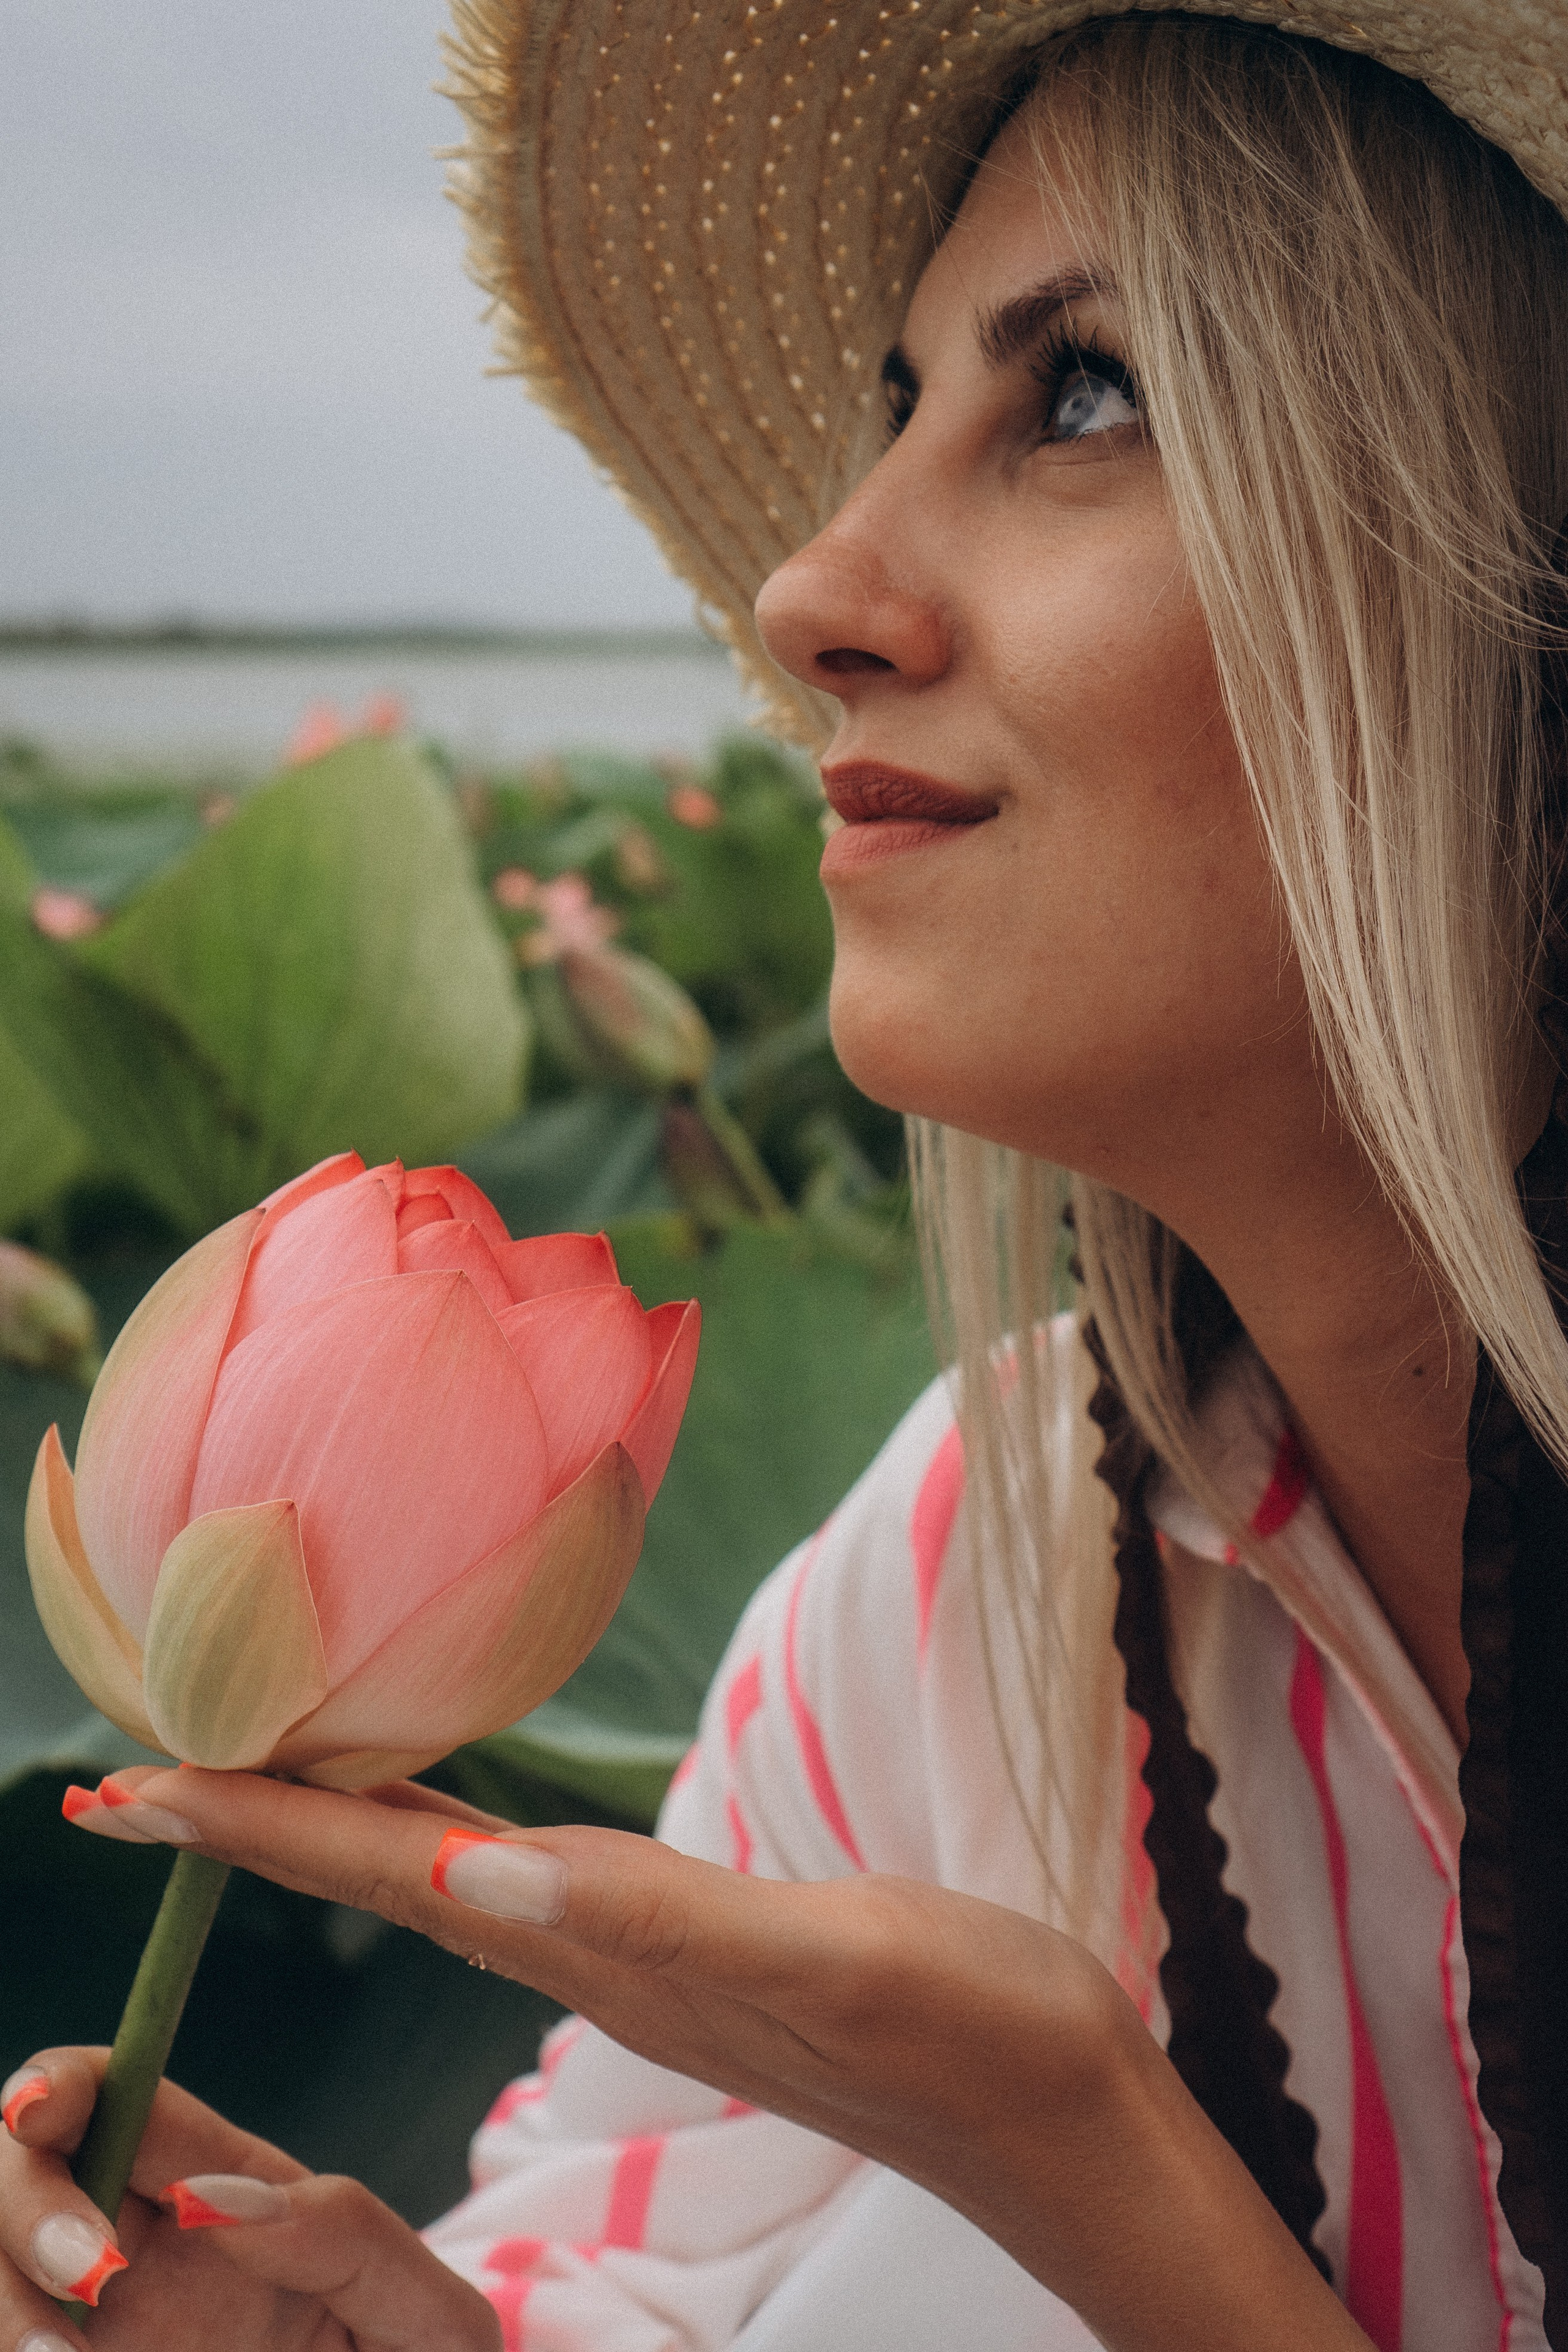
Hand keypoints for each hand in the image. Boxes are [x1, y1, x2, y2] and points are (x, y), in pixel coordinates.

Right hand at [0, 2047, 498, 2350]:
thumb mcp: (430, 2321)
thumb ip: (349, 2238)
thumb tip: (213, 2197)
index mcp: (229, 2193)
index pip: (123, 2097)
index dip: (61, 2082)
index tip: (36, 2107)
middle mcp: (147, 2250)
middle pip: (29, 2172)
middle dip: (28, 2208)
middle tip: (94, 2280)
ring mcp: (106, 2328)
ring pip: (3, 2274)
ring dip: (10, 2305)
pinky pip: (15, 2343)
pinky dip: (16, 2344)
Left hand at [71, 1765, 1370, 2351]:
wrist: (1056, 2114)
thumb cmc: (971, 2028)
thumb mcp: (826, 1959)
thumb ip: (654, 1923)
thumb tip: (467, 1875)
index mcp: (605, 1949)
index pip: (387, 1877)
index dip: (253, 1828)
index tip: (124, 1790)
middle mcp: (597, 1958)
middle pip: (382, 1881)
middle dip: (253, 1826)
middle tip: (129, 1782)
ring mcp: (643, 1963)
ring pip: (446, 1885)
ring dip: (334, 1834)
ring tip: (251, 1784)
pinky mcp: (694, 1957)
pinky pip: (525, 1889)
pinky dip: (447, 1846)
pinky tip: (440, 1833)